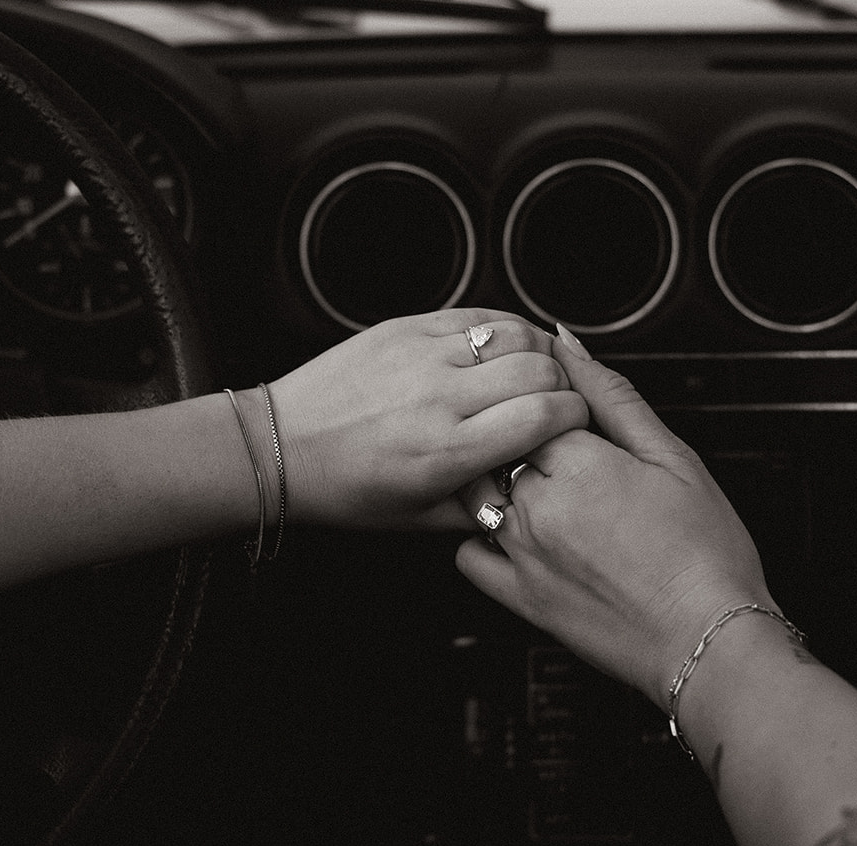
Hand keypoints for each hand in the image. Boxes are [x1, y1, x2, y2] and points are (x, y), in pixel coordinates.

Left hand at [270, 309, 586, 529]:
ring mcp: (421, 355)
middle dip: (563, 385)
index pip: (544, 417)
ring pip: (515, 332)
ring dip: (538, 351)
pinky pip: (477, 314)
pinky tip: (505, 349)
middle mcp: (438, 398)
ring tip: (536, 372)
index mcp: (446, 452)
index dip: (574, 418)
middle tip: (558, 401)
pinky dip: (503, 329)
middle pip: (539, 369)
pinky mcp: (406, 327)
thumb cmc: (346, 488)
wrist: (282, 447)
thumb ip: (487, 505)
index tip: (572, 426)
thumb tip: (534, 484)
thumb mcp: (421, 519)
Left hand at [454, 325, 775, 706]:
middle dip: (524, 440)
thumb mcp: (673, 457)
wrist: (706, 642)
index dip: (550, 403)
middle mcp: (536, 507)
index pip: (527, 402)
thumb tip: (568, 344)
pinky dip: (483, 536)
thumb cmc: (704, 554)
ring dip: (502, 482)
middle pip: (498, 444)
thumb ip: (612, 396)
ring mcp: (521, 554)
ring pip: (477, 492)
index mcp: (576, 464)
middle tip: (574, 462)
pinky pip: (469, 553)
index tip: (574, 418)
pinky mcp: (519, 598)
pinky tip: (521, 533)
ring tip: (552, 494)